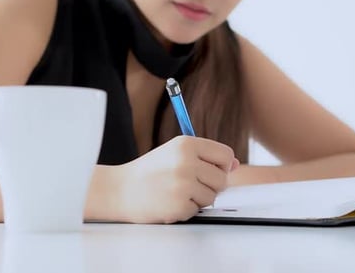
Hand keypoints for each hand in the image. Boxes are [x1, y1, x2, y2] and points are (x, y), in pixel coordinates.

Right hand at [108, 136, 238, 223]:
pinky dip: (185, 209)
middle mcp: (186, 162)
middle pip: (222, 179)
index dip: (222, 165)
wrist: (119, 190)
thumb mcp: (175, 154)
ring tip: (176, 192)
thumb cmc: (149, 171)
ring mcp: (183, 184)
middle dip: (210, 184)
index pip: (226, 155)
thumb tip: (235, 165)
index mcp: (186, 144)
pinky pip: (197, 210)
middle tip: (188, 183)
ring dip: (198, 198)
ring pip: (212, 197)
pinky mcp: (179, 205)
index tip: (210, 170)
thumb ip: (206, 157)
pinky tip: (169, 202)